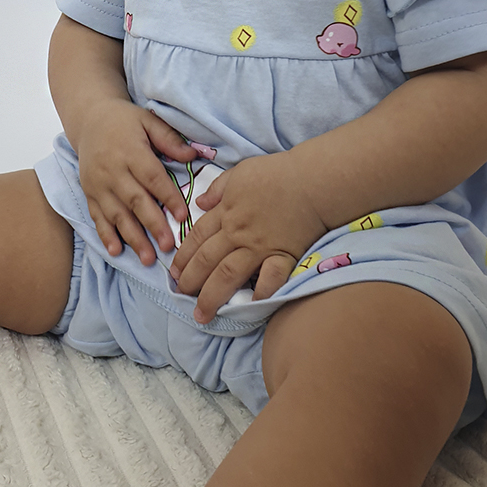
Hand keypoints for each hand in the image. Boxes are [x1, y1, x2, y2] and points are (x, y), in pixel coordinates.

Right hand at [77, 101, 198, 264]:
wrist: (89, 120)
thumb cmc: (124, 121)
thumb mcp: (148, 121)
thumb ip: (169, 139)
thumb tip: (192, 156)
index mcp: (130, 151)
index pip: (151, 177)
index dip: (167, 197)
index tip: (182, 215)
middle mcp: (112, 170)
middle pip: (135, 200)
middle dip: (152, 224)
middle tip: (168, 245)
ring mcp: (98, 184)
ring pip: (116, 214)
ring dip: (132, 237)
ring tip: (147, 258)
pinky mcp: (89, 193)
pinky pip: (97, 216)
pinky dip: (105, 234)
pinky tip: (116, 251)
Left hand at [169, 152, 327, 322]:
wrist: (313, 179)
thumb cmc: (278, 172)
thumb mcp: (240, 171)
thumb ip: (218, 188)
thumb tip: (199, 203)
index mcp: (226, 211)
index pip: (197, 237)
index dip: (183, 256)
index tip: (174, 273)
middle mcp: (238, 232)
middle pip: (207, 260)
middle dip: (190, 281)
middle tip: (180, 297)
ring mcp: (260, 246)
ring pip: (228, 274)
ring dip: (212, 295)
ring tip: (202, 314)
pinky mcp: (284, 255)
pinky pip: (270, 278)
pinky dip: (260, 293)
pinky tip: (250, 306)